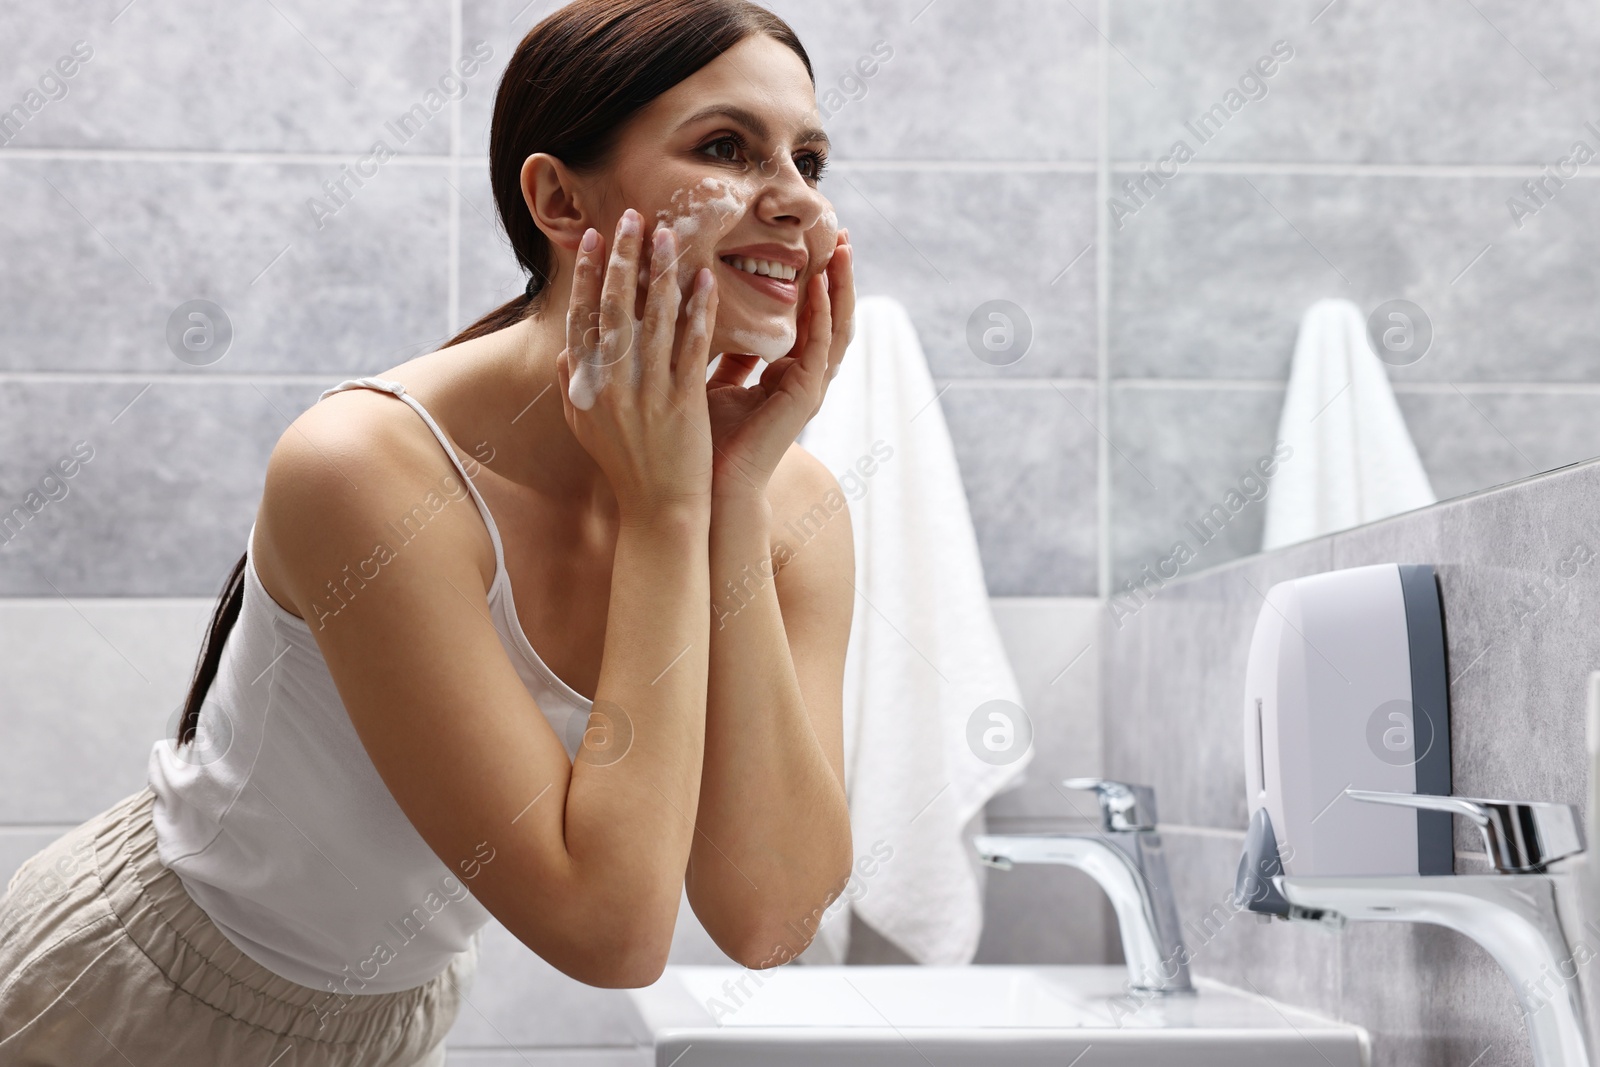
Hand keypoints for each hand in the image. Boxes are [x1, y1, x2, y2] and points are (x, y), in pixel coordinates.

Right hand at [556, 208, 718, 523]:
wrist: (659, 510)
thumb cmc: (624, 466)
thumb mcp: (585, 425)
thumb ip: (573, 384)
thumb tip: (567, 346)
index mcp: (587, 386)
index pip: (584, 318)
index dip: (591, 276)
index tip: (596, 237)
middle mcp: (612, 385)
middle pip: (615, 308)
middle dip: (623, 258)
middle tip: (632, 217)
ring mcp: (647, 393)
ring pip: (652, 320)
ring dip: (660, 272)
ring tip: (668, 234)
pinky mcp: (682, 403)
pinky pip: (689, 346)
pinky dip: (695, 310)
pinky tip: (702, 280)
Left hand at [704, 229, 855, 495]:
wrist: (710, 484)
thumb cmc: (704, 437)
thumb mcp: (710, 377)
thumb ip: (719, 348)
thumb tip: (699, 305)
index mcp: (784, 374)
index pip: (809, 319)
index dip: (816, 283)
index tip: (816, 245)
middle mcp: (803, 379)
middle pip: (831, 318)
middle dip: (838, 277)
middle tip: (844, 236)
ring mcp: (809, 388)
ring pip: (837, 328)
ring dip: (842, 287)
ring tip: (844, 249)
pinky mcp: (806, 398)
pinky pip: (821, 347)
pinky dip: (824, 314)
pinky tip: (821, 284)